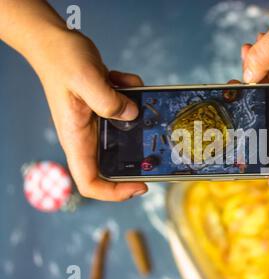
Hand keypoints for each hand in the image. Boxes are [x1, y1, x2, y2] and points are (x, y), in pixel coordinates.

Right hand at [31, 31, 147, 200]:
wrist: (55, 40)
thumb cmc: (62, 59)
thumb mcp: (86, 79)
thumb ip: (109, 101)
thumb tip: (132, 115)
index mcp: (77, 138)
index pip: (90, 182)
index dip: (114, 193)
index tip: (141, 186)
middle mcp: (87, 135)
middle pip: (112, 165)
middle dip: (136, 160)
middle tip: (157, 150)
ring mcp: (97, 122)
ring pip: (125, 136)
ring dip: (138, 120)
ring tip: (143, 99)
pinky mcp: (106, 108)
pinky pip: (126, 110)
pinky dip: (133, 95)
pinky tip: (127, 80)